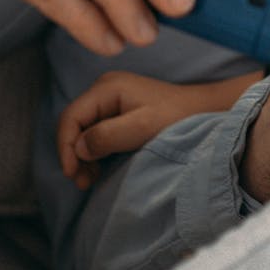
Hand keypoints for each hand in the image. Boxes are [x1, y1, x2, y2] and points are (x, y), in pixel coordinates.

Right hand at [56, 69, 262, 189]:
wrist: (204, 111)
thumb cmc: (177, 118)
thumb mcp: (141, 128)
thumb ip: (106, 136)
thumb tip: (78, 148)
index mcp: (107, 87)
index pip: (70, 117)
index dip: (65, 147)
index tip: (73, 174)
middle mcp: (104, 89)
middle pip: (73, 124)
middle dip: (73, 154)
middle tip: (83, 182)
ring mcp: (110, 100)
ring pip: (82, 131)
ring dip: (82, 157)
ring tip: (90, 180)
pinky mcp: (118, 112)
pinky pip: (95, 133)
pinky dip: (93, 153)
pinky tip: (98, 170)